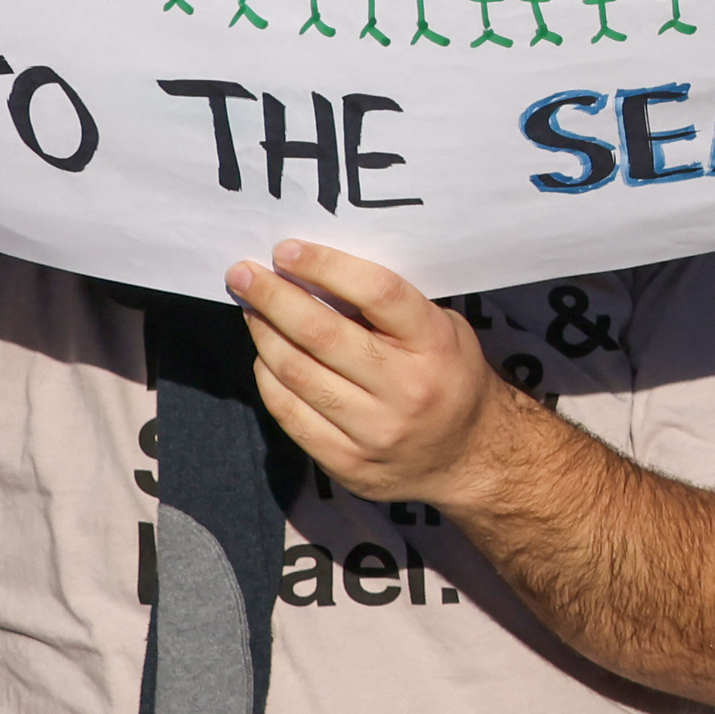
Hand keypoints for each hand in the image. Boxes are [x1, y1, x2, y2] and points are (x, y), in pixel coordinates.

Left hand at [232, 239, 521, 513]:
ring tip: (251, 310)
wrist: (471, 457)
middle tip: (243, 273)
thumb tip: (316, 276)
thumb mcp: (442, 331)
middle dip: (274, 297)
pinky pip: (290, 414)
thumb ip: (390, 309)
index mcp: (435, 344)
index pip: (376, 293)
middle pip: (322, 333)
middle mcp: (407, 388)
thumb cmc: (448, 376)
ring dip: (264, 334)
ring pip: (296, 373)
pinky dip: (269, 378)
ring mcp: (375, 430)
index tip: (286, 251)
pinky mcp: (348, 462)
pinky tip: (266, 356)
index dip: (325, 266)